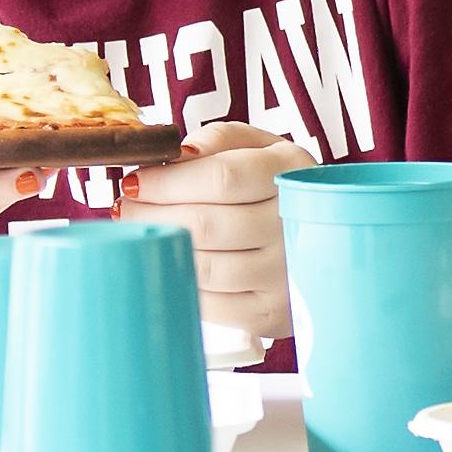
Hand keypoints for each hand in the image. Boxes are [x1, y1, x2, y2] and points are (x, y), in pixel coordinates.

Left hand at [120, 121, 313, 340]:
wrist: (325, 240)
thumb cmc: (273, 188)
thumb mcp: (259, 148)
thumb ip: (220, 138)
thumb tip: (178, 152)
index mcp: (290, 172)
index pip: (222, 178)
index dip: (168, 182)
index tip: (134, 182)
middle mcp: (293, 225)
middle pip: (206, 224)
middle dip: (152, 215)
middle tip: (126, 209)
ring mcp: (285, 273)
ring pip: (204, 265)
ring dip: (162, 249)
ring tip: (143, 233)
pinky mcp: (272, 313)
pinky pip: (210, 303)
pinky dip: (181, 280)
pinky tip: (170, 262)